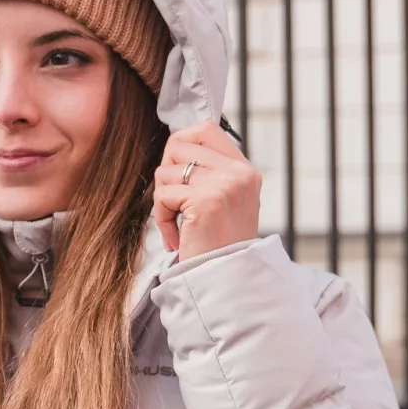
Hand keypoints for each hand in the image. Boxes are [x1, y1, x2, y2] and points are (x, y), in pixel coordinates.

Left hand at [152, 121, 260, 260]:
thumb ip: (209, 172)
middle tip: (173, 200)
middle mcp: (239, 173)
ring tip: (177, 224)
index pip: (206, 129)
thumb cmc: (219, 245)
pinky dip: (162, 218)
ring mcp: (225, 185)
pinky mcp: (206, 201)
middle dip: (166, 171)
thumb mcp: (225, 201)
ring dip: (163, 200)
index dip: (181, 144)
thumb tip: (176, 145)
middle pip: (179, 144)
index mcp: (245, 170)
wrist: (227, 280)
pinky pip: (163, 195)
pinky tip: (175, 237)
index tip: (176, 172)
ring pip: (167, 170)